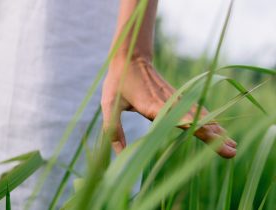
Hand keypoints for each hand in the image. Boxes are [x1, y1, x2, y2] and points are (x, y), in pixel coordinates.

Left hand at [101, 55, 236, 157]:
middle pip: (194, 119)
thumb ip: (113, 130)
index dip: (194, 127)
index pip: (176, 118)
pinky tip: (218, 128)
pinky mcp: (176, 95)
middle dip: (213, 136)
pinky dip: (209, 120)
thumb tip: (119, 156)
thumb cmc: (118, 81)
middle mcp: (167, 101)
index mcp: (151, 105)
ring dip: (216, 129)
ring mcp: (174, 97)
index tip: (212, 138)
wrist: (131, 57)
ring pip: (199, 114)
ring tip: (232, 144)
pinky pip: (195, 109)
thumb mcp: (110, 105)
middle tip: (232, 152)